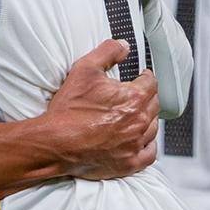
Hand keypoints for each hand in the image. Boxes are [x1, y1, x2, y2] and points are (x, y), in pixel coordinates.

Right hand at [45, 40, 159, 179]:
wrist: (55, 142)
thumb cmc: (69, 109)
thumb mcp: (84, 69)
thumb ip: (107, 52)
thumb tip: (123, 46)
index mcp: (134, 98)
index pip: (151, 83)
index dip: (145, 77)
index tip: (141, 76)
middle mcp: (140, 122)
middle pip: (154, 105)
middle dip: (146, 97)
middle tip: (135, 94)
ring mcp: (136, 144)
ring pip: (153, 128)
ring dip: (147, 119)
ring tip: (136, 115)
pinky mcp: (130, 163)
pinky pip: (150, 153)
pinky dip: (148, 145)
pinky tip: (141, 140)